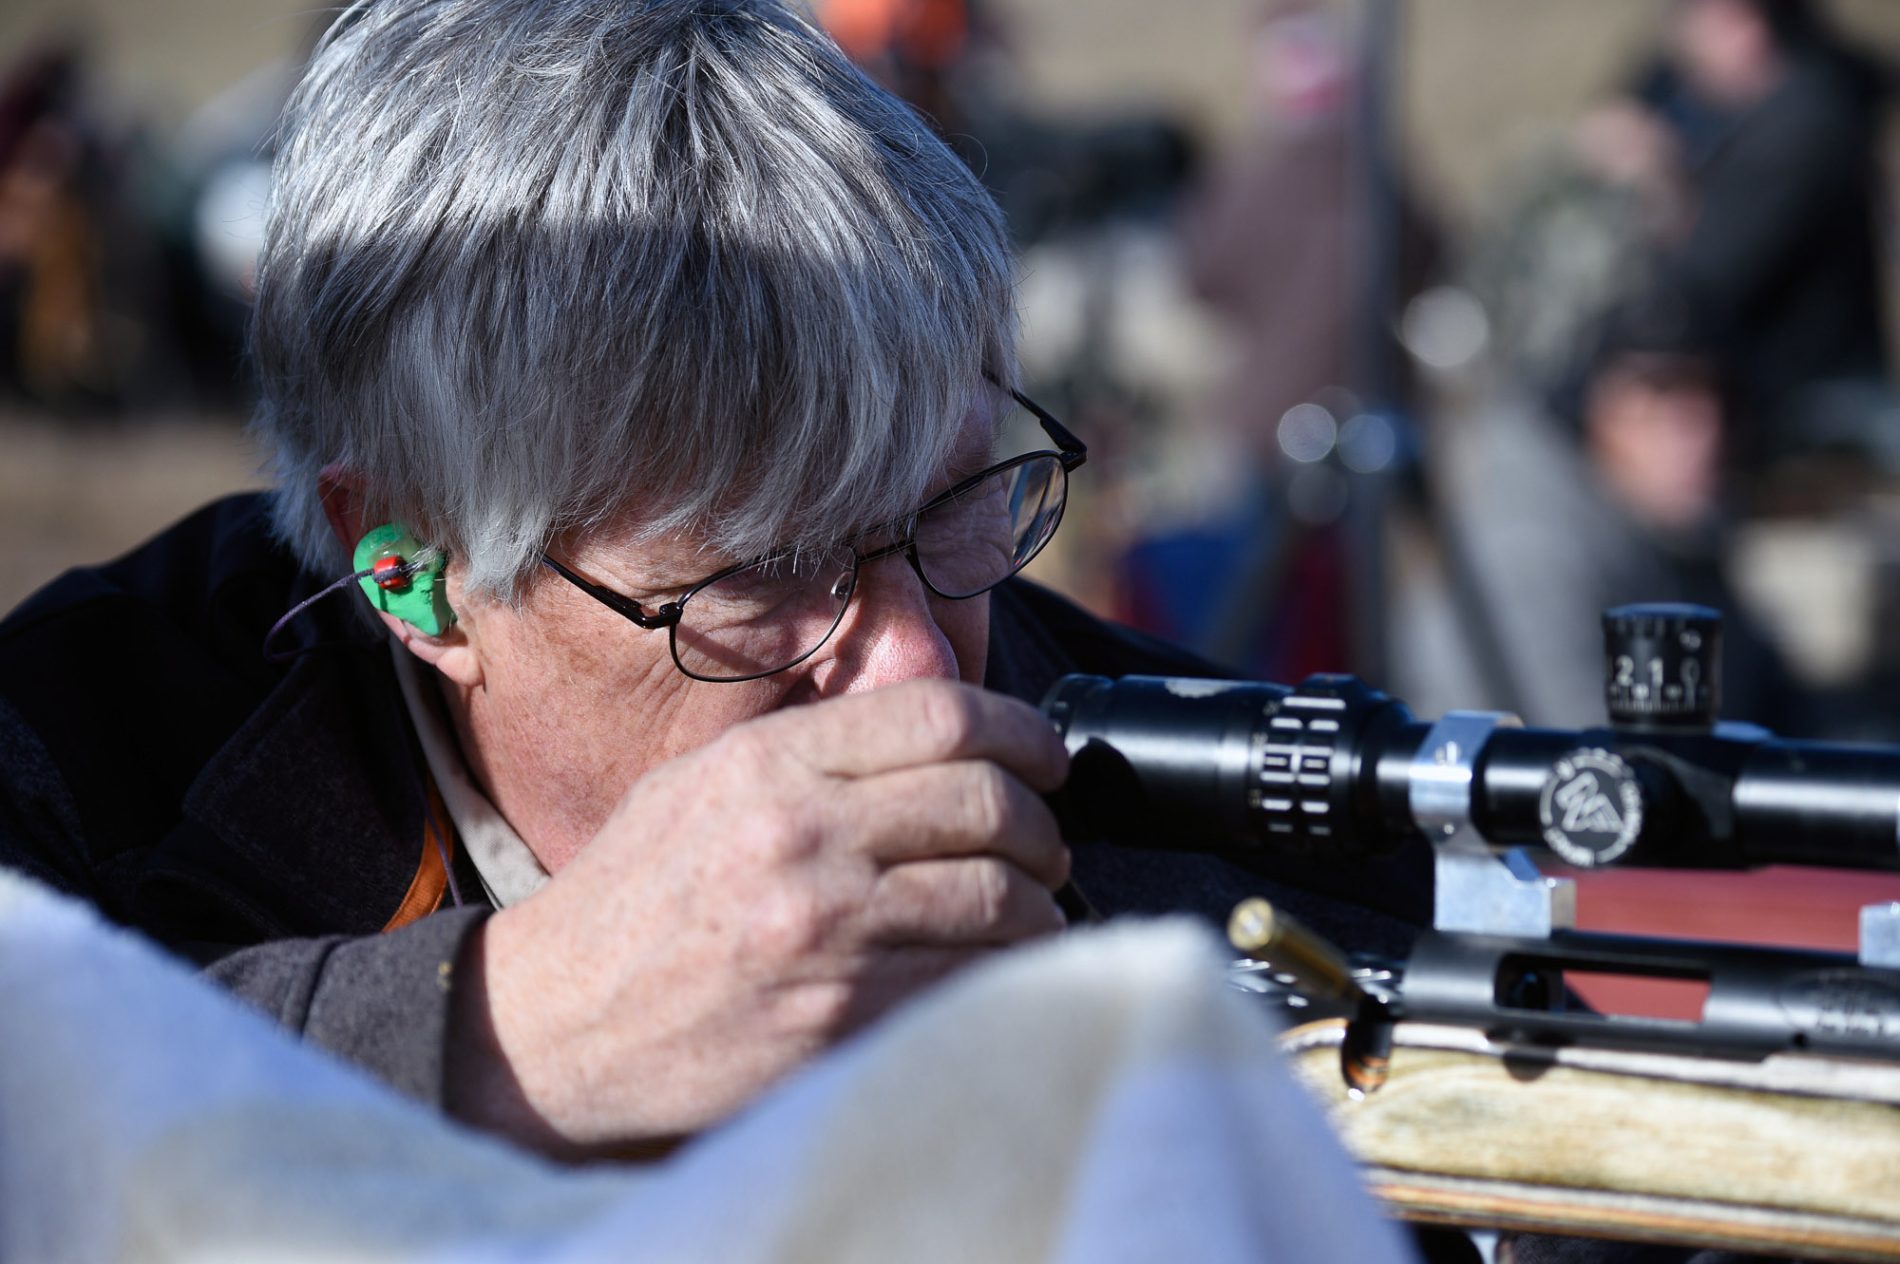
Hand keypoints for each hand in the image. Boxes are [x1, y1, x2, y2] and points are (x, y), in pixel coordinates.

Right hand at [445, 679, 1069, 1152]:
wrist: (555, 1025)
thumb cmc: (635, 901)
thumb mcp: (700, 787)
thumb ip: (809, 754)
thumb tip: (938, 738)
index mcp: (769, 765)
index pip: (942, 714)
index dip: (1021, 732)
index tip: (1044, 759)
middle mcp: (801, 835)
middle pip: (985, 800)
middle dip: (1040, 824)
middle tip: (1045, 846)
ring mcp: (823, 930)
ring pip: (996, 895)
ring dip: (1036, 906)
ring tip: (1032, 911)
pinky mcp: (838, 1017)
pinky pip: (967, 980)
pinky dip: (1007, 973)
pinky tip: (1003, 970)